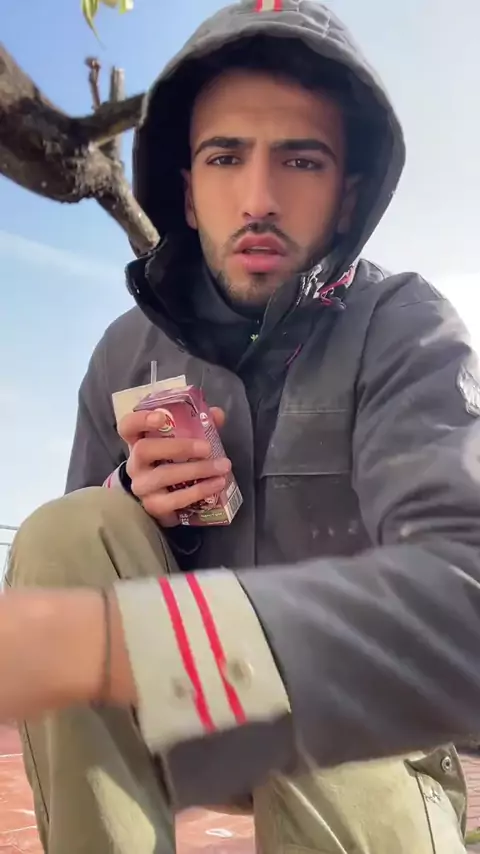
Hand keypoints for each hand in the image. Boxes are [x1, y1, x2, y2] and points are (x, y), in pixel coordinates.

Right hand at [118, 406, 229, 526]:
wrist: (165, 499)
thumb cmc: (173, 462)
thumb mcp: (181, 442)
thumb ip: (197, 425)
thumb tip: (217, 414)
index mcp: (138, 441)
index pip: (128, 426)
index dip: (141, 419)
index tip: (161, 417)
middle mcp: (135, 463)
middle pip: (144, 450)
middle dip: (178, 447)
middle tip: (207, 448)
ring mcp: (142, 486)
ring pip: (163, 476)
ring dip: (196, 470)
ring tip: (222, 467)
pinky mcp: (154, 506)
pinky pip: (174, 499)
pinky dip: (198, 491)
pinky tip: (216, 484)